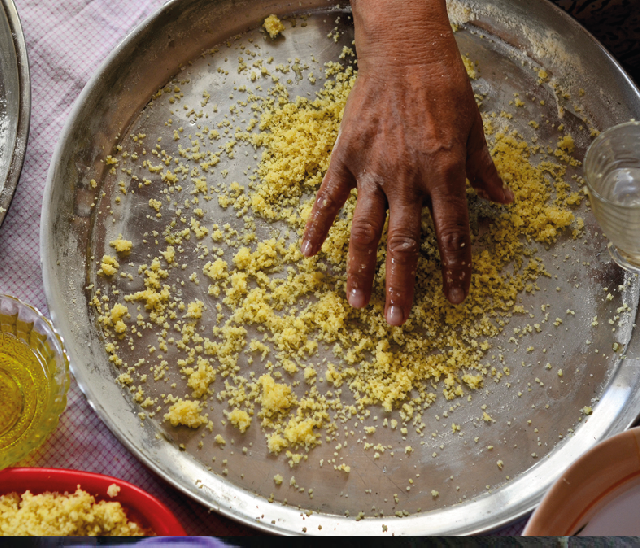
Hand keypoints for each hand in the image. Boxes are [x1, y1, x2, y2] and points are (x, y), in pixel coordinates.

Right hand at [300, 0, 512, 325]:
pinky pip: (328, 198)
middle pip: (403, 244)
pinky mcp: (345, 157)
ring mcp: (372, 170)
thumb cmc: (444, 86)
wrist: (404, 51)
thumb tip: (502, 201)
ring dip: (359, 270)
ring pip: (364, 230)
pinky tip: (308, 254)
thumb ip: (484, 170)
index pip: (451, 233)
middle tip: (396, 322)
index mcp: (444, 173)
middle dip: (401, 287)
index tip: (454, 299)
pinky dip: (317, 226)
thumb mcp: (475, 128)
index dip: (454, 269)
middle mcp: (408, 178)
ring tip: (355, 304)